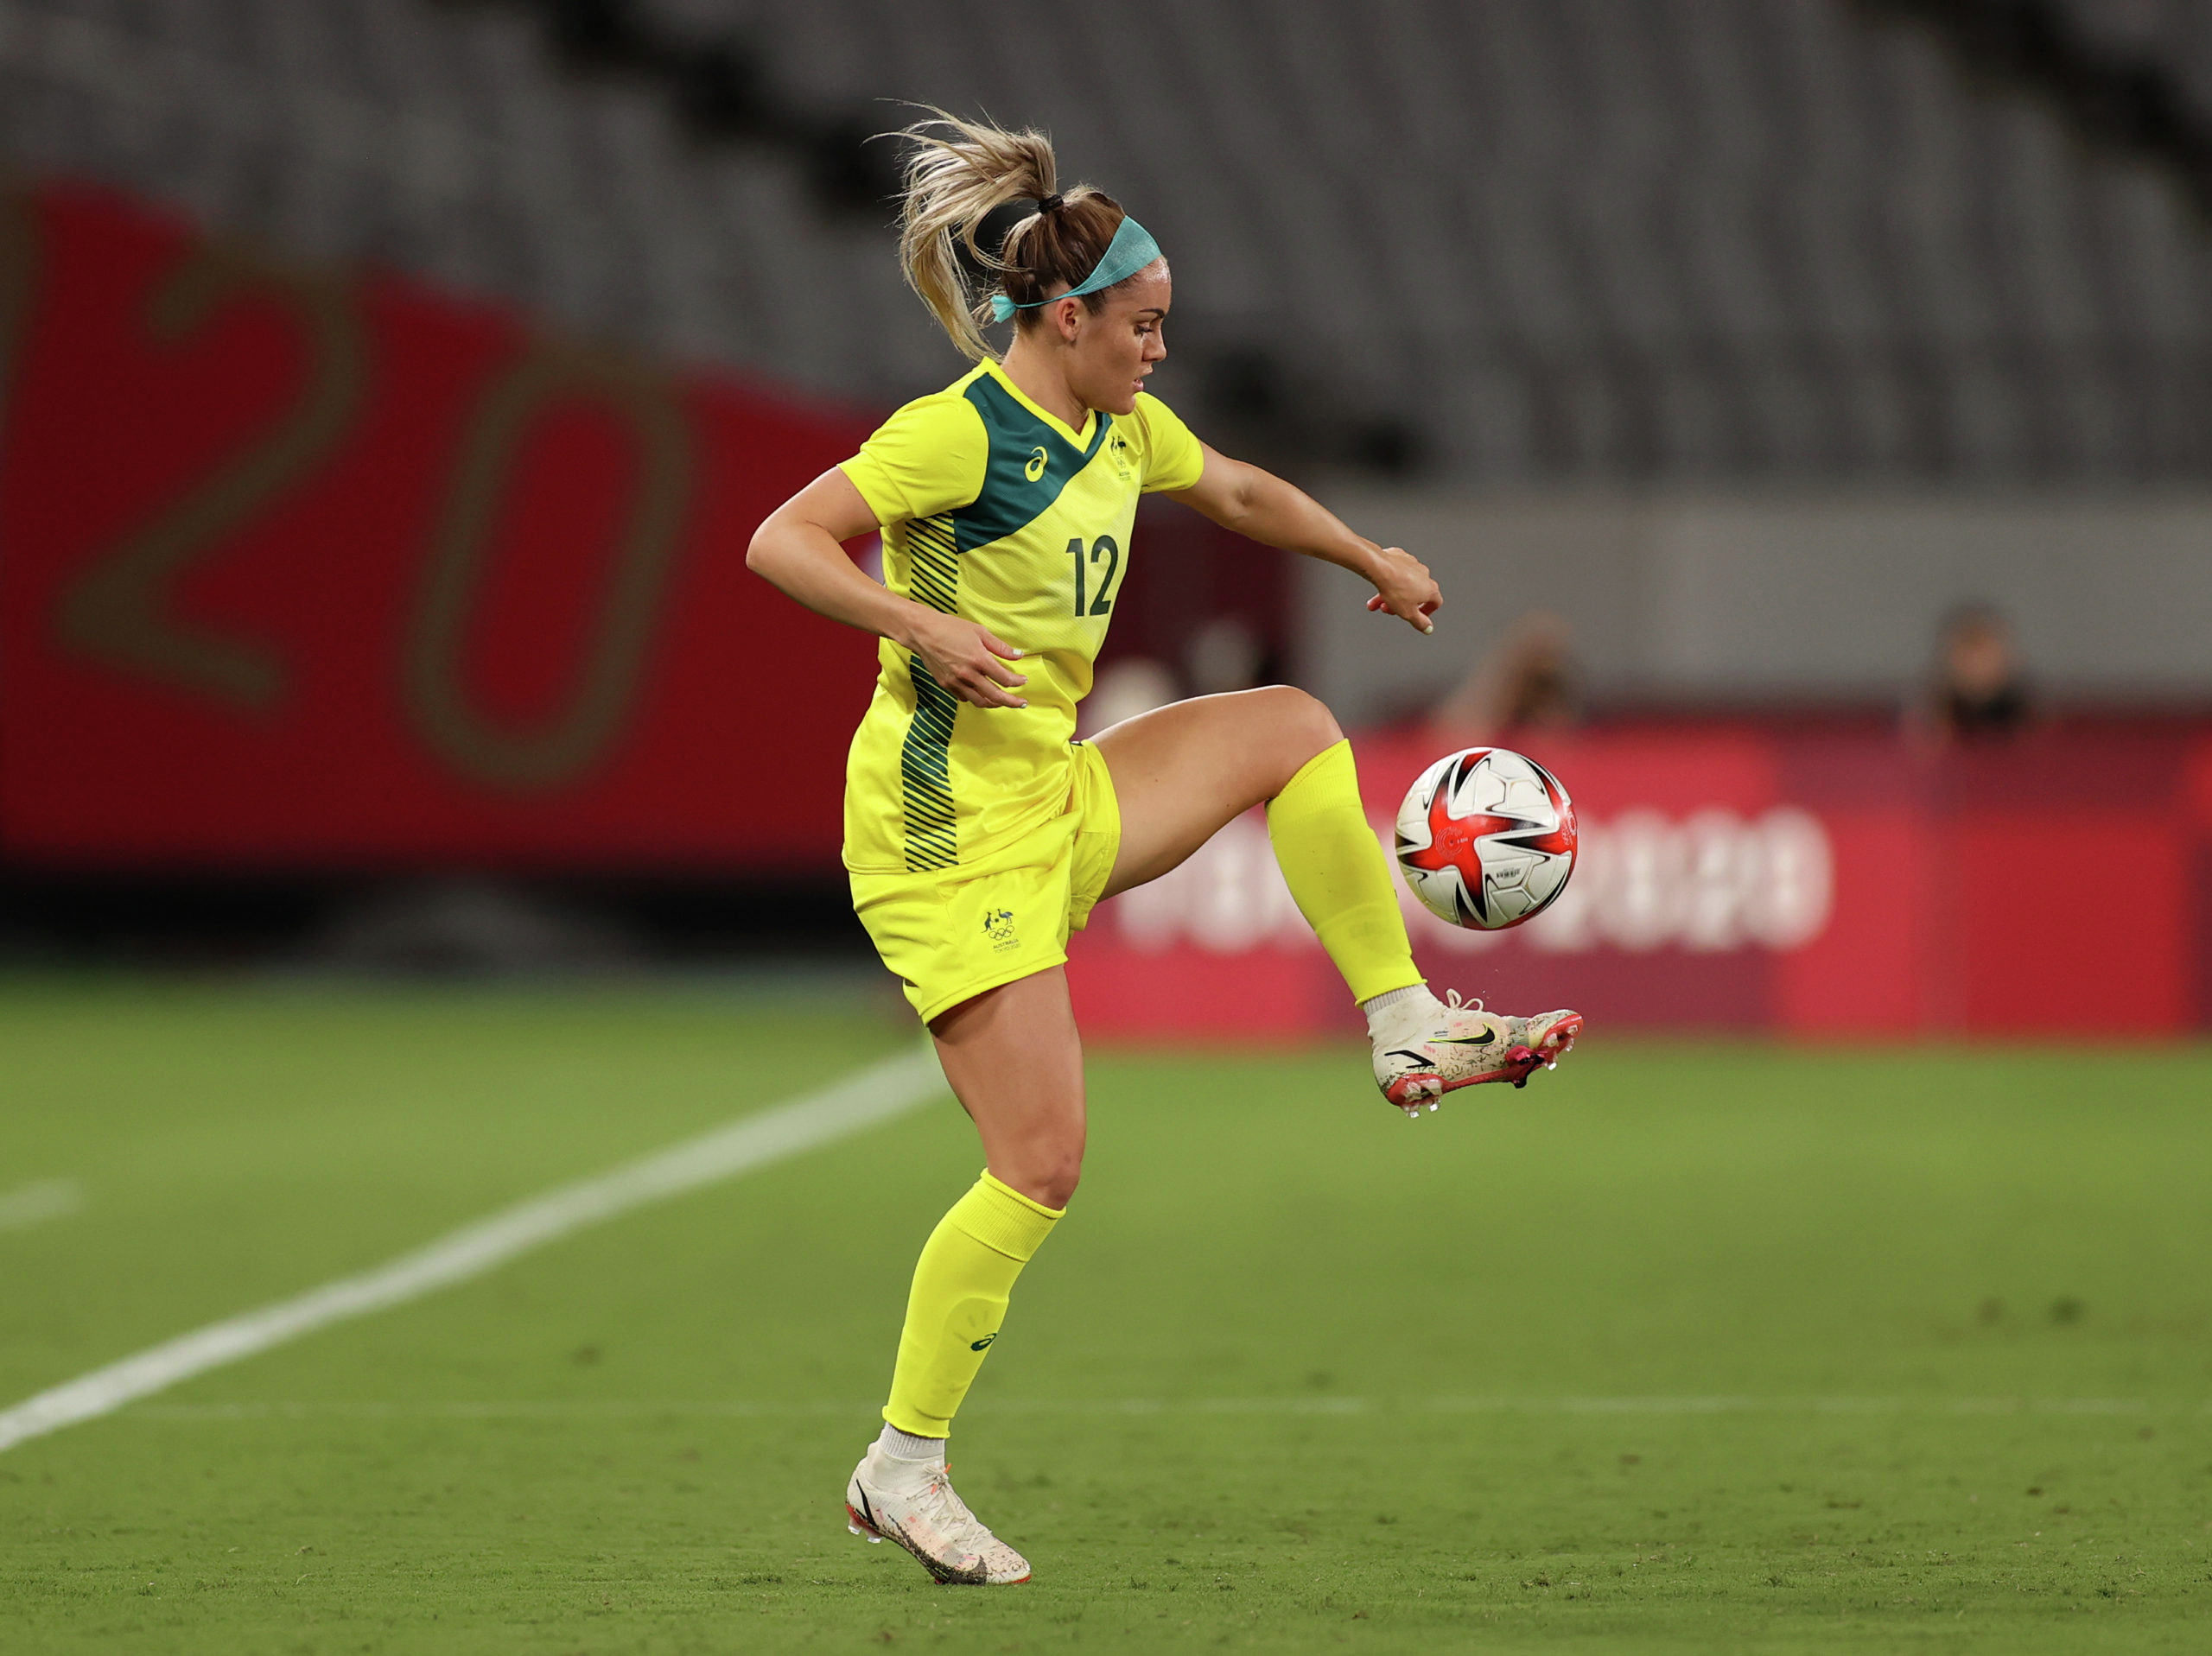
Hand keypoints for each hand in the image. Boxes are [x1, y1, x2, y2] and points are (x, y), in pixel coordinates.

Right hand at [902, 606, 1029, 708]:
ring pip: (980, 701)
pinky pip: (965, 697)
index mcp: (979, 659)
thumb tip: (1018, 655)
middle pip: (996, 696)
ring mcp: (956, 682)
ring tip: (1003, 702)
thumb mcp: (979, 632)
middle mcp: (969, 674)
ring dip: (994, 704)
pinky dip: (976, 698)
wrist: (922, 632)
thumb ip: (1000, 647)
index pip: (1005, 678)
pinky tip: (981, 694)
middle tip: (1022, 703)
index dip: (1017, 682)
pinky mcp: (946, 685)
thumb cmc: (950, 628)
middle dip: (1012, 702)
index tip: (1023, 681)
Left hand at [1363, 545, 1440, 633]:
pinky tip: (1380, 585)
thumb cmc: (1395, 588)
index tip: (1417, 616)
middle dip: (1400, 605)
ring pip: (1403, 584)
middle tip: (1388, 610)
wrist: (1380, 567)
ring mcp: (1413, 564)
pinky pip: (1396, 572)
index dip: (1427, 612)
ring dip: (1390, 595)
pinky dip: (1389, 580)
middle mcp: (1424, 575)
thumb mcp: (1408, 613)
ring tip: (1376, 602)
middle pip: (1414, 595)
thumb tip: (1428, 628)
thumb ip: (1420, 623)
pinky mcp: (1401, 557)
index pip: (1435, 603)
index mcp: (1430, 589)